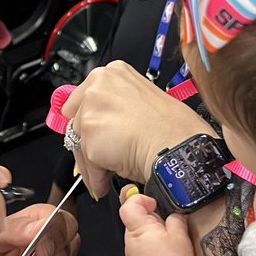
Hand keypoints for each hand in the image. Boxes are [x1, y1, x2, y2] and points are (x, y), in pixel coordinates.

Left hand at [63, 60, 206, 199]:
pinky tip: (106, 182)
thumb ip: (117, 105)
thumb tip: (106, 122)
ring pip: (80, 143)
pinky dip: (96, 177)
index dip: (90, 118)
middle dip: (87, 142)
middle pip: (78, 120)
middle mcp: (98, 85)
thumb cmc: (172, 127)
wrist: (177, 145)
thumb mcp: (142, 99)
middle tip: (98, 157)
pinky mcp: (89, 135)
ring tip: (106, 175)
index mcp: (112, 73)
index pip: (84, 97)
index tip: (93, 131)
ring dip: (92, 163)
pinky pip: (87, 164)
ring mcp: (91, 109)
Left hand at [120, 187, 197, 255]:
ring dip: (150, 231)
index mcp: (138, 228)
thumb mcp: (180, 234)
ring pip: (137, 232)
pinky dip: (149, 243)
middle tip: (166, 223)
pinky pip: (139, 246)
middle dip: (149, 216)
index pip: (128, 205)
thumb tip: (172, 215)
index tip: (154, 204)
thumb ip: (174, 218)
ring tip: (167, 240)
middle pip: (133, 218)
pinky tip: (163, 252)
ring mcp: (130, 253)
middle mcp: (130, 240)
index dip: (140, 199)